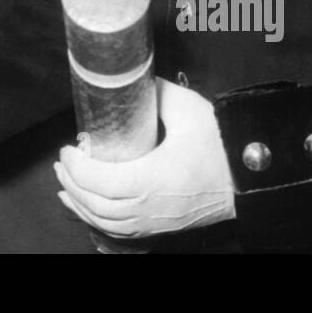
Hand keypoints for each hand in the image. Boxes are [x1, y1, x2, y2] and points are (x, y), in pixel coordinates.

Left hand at [55, 77, 235, 238]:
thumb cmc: (221, 146)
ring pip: (105, 222)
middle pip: (97, 205)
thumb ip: (157, 93)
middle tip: (62, 162)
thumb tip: (132, 81)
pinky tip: (87, 209)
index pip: (101, 182)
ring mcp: (155, 221)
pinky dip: (97, 220)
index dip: (78, 168)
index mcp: (153, 179)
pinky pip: (120, 231)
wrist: (249, 178)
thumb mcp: (188, 110)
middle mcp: (151, 206)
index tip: (68, 149)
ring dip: (80, 204)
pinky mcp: (160, 226)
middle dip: (73, 183)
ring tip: (64, 184)